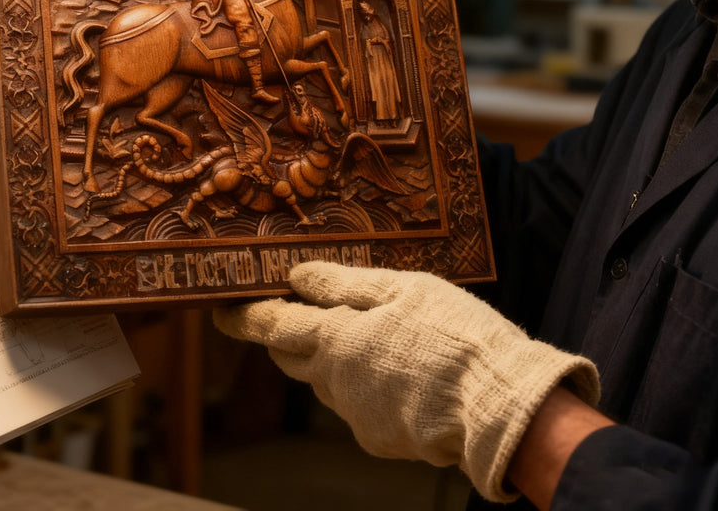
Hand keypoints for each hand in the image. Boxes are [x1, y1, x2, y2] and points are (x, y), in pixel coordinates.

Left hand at [213, 262, 599, 503]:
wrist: (497, 406)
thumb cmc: (451, 335)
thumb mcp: (399, 290)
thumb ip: (342, 285)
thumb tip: (295, 278)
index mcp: (333, 340)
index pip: (270, 327)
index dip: (242, 318)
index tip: (220, 311)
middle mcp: (333, 382)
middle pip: (290, 355)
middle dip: (286, 334)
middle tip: (299, 309)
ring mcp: (354, 415)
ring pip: (324, 379)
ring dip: (330, 356)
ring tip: (369, 334)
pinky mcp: (378, 439)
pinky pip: (355, 403)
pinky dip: (362, 382)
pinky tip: (397, 368)